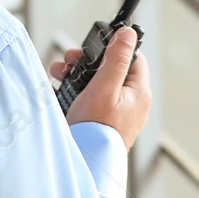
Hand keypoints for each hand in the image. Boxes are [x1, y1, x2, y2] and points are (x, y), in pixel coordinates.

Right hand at [49, 28, 151, 148]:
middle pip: (111, 70)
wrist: (87, 164)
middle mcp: (131, 103)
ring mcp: (117, 114)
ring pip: (98, 84)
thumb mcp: (105, 88)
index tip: (94, 46)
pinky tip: (60, 90)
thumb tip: (128, 33)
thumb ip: (117, 59)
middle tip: (69, 60)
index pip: (133, 58)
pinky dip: (75, 92)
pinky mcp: (102, 122)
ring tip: (59, 74)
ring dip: (77, 75)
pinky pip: (90, 99)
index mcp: (138, 93)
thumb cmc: (97, 129)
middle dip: (87, 62)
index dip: (113, 48)